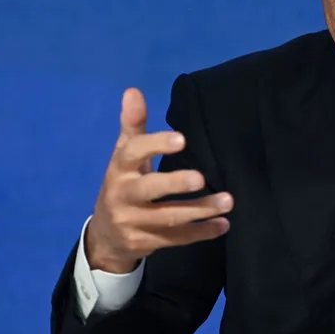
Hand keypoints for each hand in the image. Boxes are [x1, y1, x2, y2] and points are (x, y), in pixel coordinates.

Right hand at [85, 88, 232, 272]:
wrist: (106, 235)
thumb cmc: (124, 183)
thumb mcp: (125, 155)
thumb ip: (133, 125)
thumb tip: (133, 90)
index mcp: (119, 168)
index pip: (133, 152)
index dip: (156, 145)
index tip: (182, 139)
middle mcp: (123, 196)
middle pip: (149, 189)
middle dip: (175, 184)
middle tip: (202, 178)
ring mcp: (133, 222)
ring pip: (169, 217)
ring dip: (200, 210)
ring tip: (228, 201)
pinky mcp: (146, 243)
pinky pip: (177, 238)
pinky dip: (202, 232)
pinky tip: (223, 224)